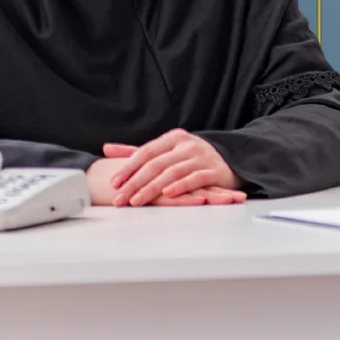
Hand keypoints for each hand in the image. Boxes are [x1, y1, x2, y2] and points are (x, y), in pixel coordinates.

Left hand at [103, 130, 241, 206]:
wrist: (232, 160)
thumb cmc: (194, 158)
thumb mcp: (167, 151)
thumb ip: (137, 151)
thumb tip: (107, 149)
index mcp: (174, 138)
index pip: (146, 152)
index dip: (129, 167)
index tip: (115, 183)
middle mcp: (188, 145)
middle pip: (157, 164)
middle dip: (136, 183)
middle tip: (121, 198)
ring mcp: (203, 157)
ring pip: (173, 173)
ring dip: (152, 188)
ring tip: (137, 201)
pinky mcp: (215, 171)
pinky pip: (196, 178)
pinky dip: (181, 186)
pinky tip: (168, 194)